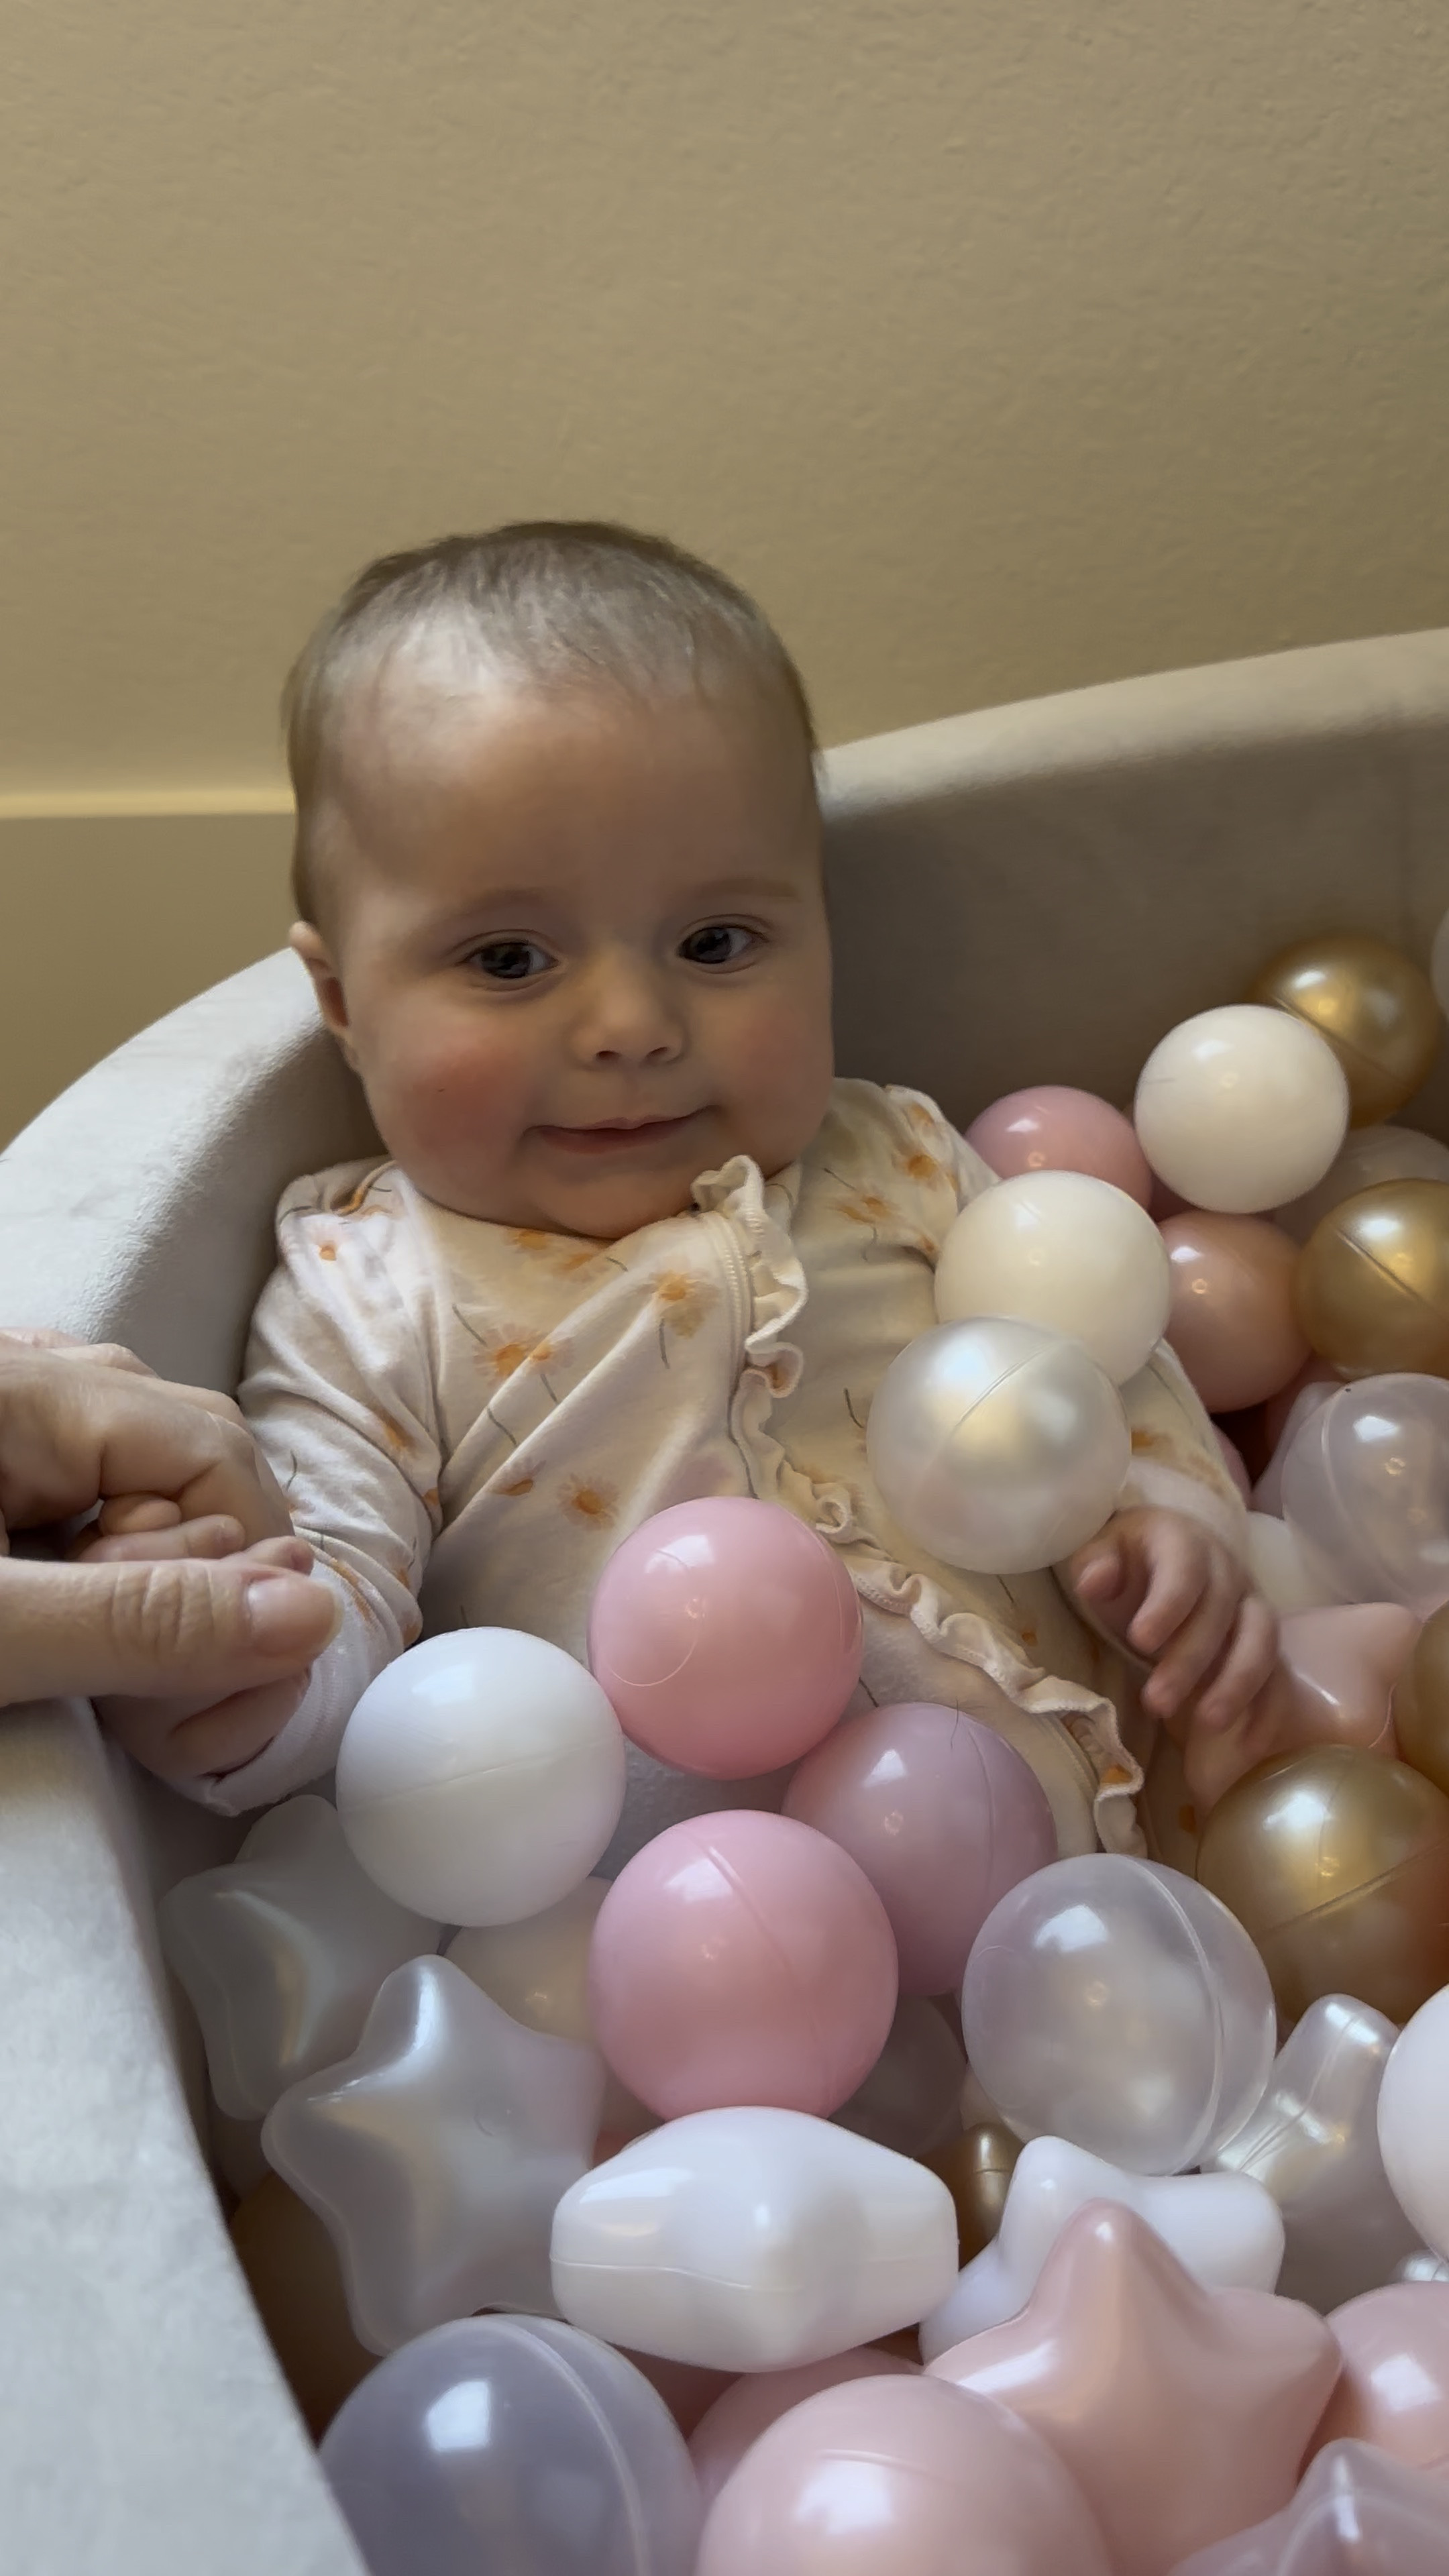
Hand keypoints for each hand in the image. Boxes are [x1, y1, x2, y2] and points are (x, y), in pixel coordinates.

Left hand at [0, 1346, 336, 1763]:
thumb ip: (139, 1624)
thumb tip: (317, 1619)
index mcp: (26, 1389)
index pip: (215, 1448)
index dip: (240, 1567)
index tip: (200, 1680)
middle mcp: (24, 1373)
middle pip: (185, 1452)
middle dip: (196, 1572)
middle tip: (136, 1685)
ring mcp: (4, 1409)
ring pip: (134, 1474)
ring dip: (146, 1576)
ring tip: (83, 1655)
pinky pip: (78, 1486)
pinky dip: (95, 1563)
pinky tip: (58, 1619)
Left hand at [1067, 1504, 1278, 1737]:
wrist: (1164, 1557)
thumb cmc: (1128, 1561)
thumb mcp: (1103, 1553)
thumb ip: (1097, 1564)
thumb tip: (1093, 1580)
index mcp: (1186, 1542)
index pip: (1186, 1569)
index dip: (1168, 1604)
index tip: (1140, 1640)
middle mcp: (1228, 1572)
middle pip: (1221, 1615)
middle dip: (1190, 1661)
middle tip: (1156, 1701)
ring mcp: (1251, 1607)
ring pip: (1261, 1642)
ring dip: (1238, 1685)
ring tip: (1207, 1724)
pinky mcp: (1262, 1643)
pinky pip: (1278, 1675)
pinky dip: (1269, 1709)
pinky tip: (1248, 1745)